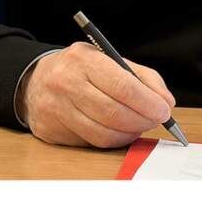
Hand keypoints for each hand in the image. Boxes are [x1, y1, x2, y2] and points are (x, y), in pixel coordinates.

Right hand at [18, 43, 176, 148]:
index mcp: (82, 60)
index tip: (164, 110)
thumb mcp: (109, 60)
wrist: (36, 80)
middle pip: (113, 113)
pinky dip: (112, 140)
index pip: (122, 86)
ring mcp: (55, 109)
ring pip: (103, 133)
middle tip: (155, 121)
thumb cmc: (80, 70)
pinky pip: (91, 142)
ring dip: (129, 134)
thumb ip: (142, 77)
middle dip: (142, 121)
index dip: (148, 102)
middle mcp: (65, 83)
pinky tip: (118, 131)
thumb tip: (166, 102)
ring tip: (138, 126)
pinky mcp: (51, 130)